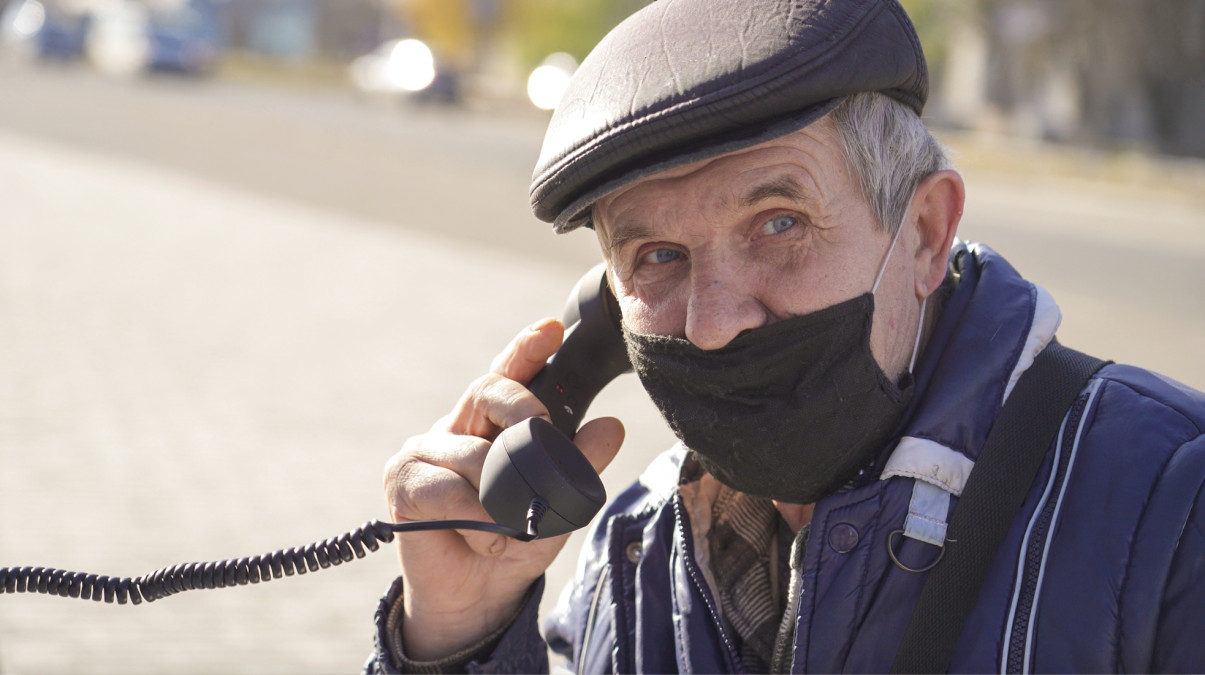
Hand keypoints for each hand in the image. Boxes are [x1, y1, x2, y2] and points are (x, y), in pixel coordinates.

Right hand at [383, 318, 624, 660]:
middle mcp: (455, 427)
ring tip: (510, 528)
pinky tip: (481, 537)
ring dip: (501, 498)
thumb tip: (610, 426)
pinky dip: (476, 519)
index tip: (551, 328)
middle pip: (487, 391)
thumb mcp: (558, 502)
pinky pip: (448, 491)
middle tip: (545, 430)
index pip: (508, 375)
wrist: (478, 598)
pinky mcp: (402, 484)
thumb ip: (580, 464)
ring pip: (474, 454)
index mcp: (490, 423)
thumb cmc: (513, 540)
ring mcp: (423, 451)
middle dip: (523, 408)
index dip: (526, 349)